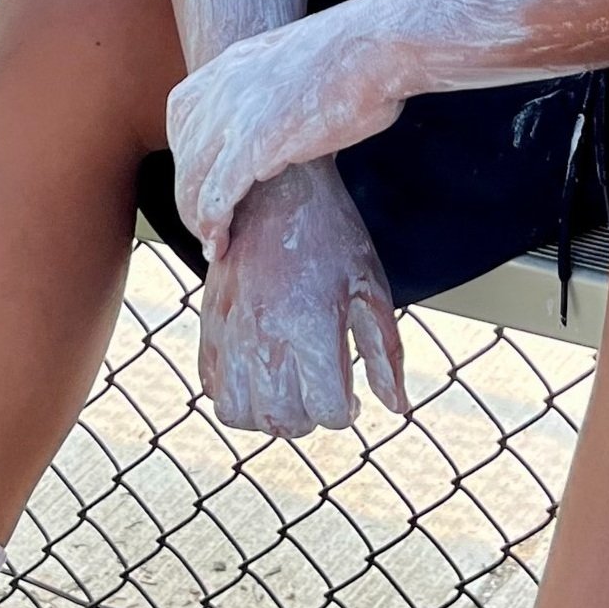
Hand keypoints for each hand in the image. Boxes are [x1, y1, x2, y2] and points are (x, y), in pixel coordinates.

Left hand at [168, 5, 408, 256]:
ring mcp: (234, 114)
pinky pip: (214, 195)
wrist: (378, 44)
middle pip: (183, 150)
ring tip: (213, 245)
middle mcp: (223, 85)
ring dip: (196, 218)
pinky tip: (222, 245)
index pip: (181, 110)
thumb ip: (283, 92)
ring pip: (191, 179)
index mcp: (233, 61)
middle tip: (208, 223)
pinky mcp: (254, 144)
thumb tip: (292, 124)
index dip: (185, 149)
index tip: (203, 177)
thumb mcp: (303, 63)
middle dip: (189, 192)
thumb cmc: (363, 55)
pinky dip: (213, 225)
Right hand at [197, 162, 408, 435]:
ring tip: (287, 393)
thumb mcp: (370, 288)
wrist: (275, 186)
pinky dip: (233, 394)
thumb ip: (386, 352)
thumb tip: (398, 409)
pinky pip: (210, 384)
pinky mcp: (210, 321)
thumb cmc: (332, 235)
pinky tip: (259, 374)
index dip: (346, 412)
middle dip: (309, 419)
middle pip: (283, 420)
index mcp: (313, 326)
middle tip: (321, 396)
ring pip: (237, 413)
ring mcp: (231, 330)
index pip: (327, 410)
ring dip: (267, 416)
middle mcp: (266, 335)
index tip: (352, 399)